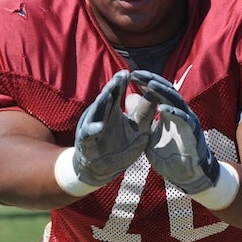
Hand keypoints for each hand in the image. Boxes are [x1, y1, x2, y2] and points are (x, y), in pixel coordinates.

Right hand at [73, 70, 156, 186]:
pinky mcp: (86, 142)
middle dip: (113, 87)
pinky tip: (100, 126)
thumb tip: (155, 90)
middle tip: (121, 76)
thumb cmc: (120, 147)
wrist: (101, 170)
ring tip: (109, 93)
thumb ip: (145, 111)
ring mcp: (92, 127)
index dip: (123, 83)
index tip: (132, 72)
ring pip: (96, 112)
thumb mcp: (138, 129)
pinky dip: (93, 130)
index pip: (117, 93)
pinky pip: (88, 135)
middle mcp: (101, 115)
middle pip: (107, 98)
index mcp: (112, 110)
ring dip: (102, 103)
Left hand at [130, 70, 218, 193]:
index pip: (157, 91)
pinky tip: (162, 108)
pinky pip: (184, 120)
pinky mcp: (192, 133)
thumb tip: (130, 97)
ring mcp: (188, 121)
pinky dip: (174, 113)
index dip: (145, 82)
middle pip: (166, 91)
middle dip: (151, 81)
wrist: (186, 175)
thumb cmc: (169, 155)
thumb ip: (141, 117)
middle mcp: (180, 112)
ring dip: (162, 92)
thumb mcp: (149, 134)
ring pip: (176, 101)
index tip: (131, 75)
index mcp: (170, 111)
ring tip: (149, 84)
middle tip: (136, 74)